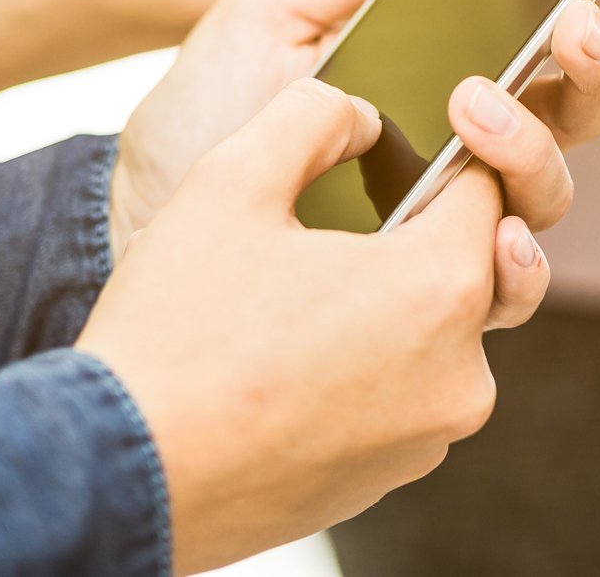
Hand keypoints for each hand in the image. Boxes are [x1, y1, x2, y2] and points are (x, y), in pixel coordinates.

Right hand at [78, 80, 518, 574]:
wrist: (112, 477)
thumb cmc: (172, 333)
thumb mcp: (230, 180)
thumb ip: (313, 117)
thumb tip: (363, 118)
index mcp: (442, 287)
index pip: (486, 191)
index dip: (444, 160)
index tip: (396, 158)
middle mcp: (461, 373)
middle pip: (469, 268)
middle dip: (412, 240)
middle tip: (331, 235)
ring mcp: (427, 439)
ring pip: (433, 339)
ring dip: (383, 310)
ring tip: (294, 302)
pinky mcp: (384, 483)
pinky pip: (396, 400)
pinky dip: (358, 374)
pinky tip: (283, 363)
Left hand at [111, 0, 599, 297]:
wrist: (133, 216)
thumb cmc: (208, 110)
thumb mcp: (272, 14)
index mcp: (447, 75)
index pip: (550, 55)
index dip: (588, 30)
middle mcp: (465, 152)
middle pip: (576, 117)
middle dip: (594, 72)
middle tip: (566, 31)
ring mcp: (447, 226)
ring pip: (547, 197)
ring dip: (534, 152)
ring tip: (477, 113)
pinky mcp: (417, 297)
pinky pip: (503, 293)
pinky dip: (513, 268)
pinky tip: (494, 242)